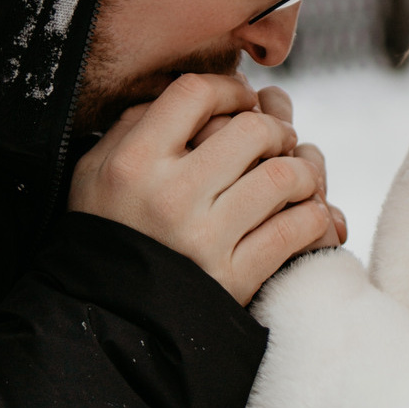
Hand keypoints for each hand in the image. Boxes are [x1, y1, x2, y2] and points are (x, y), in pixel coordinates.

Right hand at [68, 74, 333, 304]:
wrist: (107, 320)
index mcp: (134, 162)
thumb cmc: (106, 232)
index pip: (194, 94)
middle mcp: (170, 196)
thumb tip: (194, 93)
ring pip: (282, 177)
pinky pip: (294, 230)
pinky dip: (313, 215)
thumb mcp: (95, 172)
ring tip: (297, 175)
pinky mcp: (232, 278)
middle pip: (251, 130)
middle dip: (276, 128)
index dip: (229, 87)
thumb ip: (134, 125)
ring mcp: (204, 239)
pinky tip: (305, 212)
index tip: (242, 98)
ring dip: (303, 170)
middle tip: (278, 138)